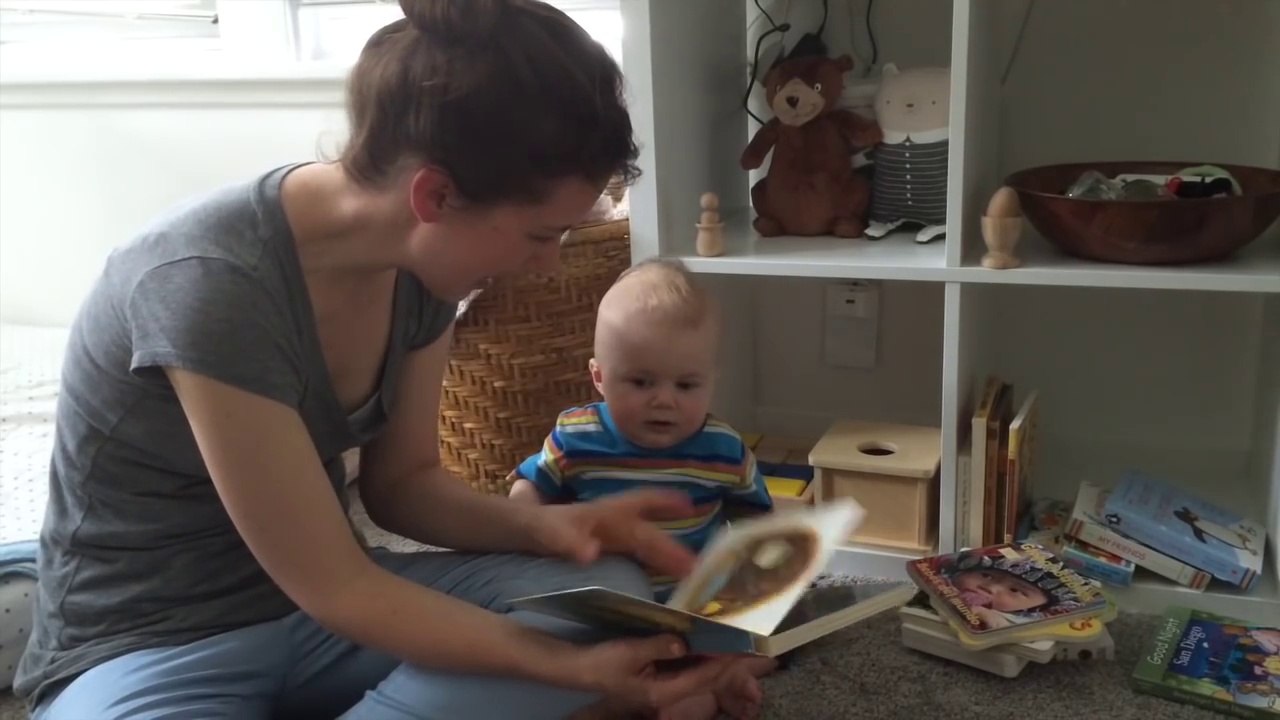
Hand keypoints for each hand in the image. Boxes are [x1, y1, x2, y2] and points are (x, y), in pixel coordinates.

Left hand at [528, 488, 698, 579]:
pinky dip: (643, 565)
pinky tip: (650, 579)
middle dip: (672, 548)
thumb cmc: (526, 527)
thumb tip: (591, 553)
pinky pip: (627, 557)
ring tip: (686, 575)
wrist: (506, 533)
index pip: (640, 503)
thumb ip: (566, 539)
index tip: (690, 504)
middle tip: (698, 568)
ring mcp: (601, 539)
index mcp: (601, 515)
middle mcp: (606, 524)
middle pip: (646, 534)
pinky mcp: (593, 554)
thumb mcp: (543, 531)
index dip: (665, 503)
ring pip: (639, 544)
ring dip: (662, 556)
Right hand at [570, 634, 734, 714]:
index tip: (742, 649)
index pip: (702, 678)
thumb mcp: (630, 652)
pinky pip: (686, 671)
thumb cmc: (603, 662)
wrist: (579, 669)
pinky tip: (707, 646)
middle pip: (705, 681)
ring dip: (715, 662)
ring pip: (697, 676)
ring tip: (735, 644)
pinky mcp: (657, 680)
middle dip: (727, 666)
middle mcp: (667, 694)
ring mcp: (662, 689)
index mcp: (662, 692)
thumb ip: (659, 647)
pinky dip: (699, 659)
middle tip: (748, 646)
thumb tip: (684, 641)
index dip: (724, 664)